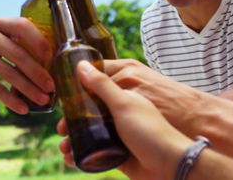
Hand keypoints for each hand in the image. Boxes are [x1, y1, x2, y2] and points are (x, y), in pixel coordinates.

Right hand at [0, 17, 54, 113]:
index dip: (38, 41)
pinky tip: (22, 108)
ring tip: (42, 99)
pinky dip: (10, 100)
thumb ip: (13, 42)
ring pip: (8, 73)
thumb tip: (47, 61)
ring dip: (28, 89)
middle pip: (18, 54)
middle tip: (51, 86)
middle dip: (37, 72)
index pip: (22, 26)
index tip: (51, 57)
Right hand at [57, 61, 191, 179]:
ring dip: (75, 140)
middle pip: (90, 112)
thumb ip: (102, 85)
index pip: (97, 86)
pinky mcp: (119, 154)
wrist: (172, 167)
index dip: (79, 90)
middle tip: (61, 128)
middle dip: (72, 121)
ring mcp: (120, 134)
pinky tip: (72, 159)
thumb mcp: (123, 103)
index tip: (62, 97)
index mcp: (124, 95)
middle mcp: (121, 113)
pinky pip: (96, 153)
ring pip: (91, 134)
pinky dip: (82, 156)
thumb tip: (81, 65)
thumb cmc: (151, 132)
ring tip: (64, 148)